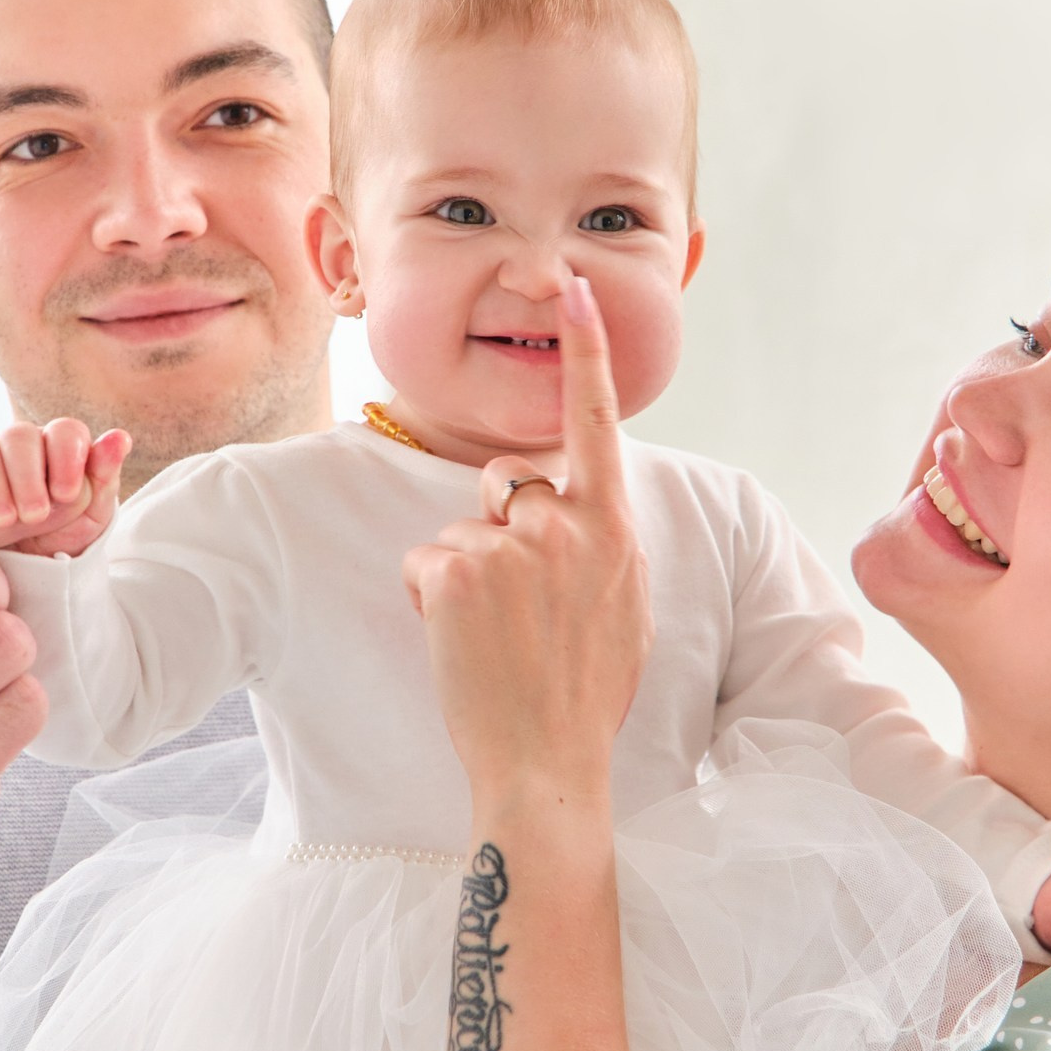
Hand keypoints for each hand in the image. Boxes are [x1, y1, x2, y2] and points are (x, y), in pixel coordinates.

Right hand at [0, 419, 129, 558]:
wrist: (28, 576)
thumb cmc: (65, 540)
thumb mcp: (92, 516)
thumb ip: (103, 477)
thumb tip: (119, 438)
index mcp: (61, 449)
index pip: (64, 430)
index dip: (65, 455)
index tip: (65, 493)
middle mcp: (22, 448)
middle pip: (19, 435)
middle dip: (26, 474)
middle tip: (33, 515)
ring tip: (1, 520)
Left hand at [403, 275, 651, 801]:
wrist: (548, 762)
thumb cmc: (588, 695)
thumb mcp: (625, 607)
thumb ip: (604, 546)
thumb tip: (585, 512)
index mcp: (614, 528)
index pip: (597, 421)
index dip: (585, 350)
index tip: (575, 288)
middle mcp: (566, 524)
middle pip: (506, 482)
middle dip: (495, 524)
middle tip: (513, 605)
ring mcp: (510, 546)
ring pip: (460, 529)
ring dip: (462, 575)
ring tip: (492, 637)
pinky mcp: (456, 571)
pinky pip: (425, 562)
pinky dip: (430, 600)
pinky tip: (460, 642)